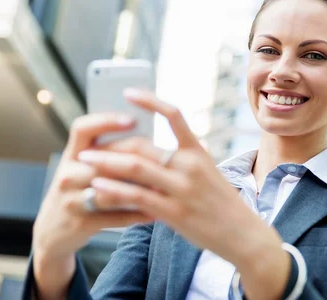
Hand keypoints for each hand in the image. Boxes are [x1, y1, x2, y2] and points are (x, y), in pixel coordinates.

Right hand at [32, 113, 153, 299]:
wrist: (51, 231)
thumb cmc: (77, 191)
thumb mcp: (82, 168)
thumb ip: (106, 154)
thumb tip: (148, 139)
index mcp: (71, 155)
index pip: (82, 128)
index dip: (106, 121)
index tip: (132, 119)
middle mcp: (67, 175)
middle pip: (102, 161)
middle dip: (134, 161)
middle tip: (162, 159)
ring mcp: (71, 200)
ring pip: (110, 191)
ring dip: (139, 190)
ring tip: (163, 187)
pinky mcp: (80, 223)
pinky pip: (114, 218)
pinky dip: (136, 215)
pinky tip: (155, 213)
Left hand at [77, 89, 283, 269]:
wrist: (243, 234)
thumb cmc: (220, 203)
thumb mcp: (206, 173)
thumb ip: (180, 162)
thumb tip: (146, 154)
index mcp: (197, 151)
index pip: (173, 115)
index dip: (149, 101)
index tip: (128, 93)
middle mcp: (189, 164)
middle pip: (143, 144)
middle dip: (112, 144)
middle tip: (88, 146)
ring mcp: (182, 187)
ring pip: (135, 167)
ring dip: (105, 163)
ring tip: (83, 160)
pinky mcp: (175, 211)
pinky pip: (137, 196)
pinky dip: (114, 190)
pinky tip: (97, 187)